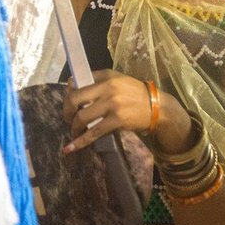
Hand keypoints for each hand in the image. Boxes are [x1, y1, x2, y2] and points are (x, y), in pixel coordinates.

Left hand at [63, 70, 193, 153]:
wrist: (157, 107)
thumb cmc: (135, 93)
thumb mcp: (118, 79)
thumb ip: (98, 80)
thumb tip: (74, 87)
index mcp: (106, 76)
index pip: (77, 82)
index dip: (68, 94)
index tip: (68, 103)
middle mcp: (107, 88)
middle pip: (75, 99)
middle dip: (66, 111)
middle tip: (67, 119)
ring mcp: (112, 105)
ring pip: (82, 117)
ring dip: (74, 127)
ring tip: (74, 131)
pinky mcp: (116, 121)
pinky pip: (93, 132)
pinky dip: (79, 142)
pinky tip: (70, 148)